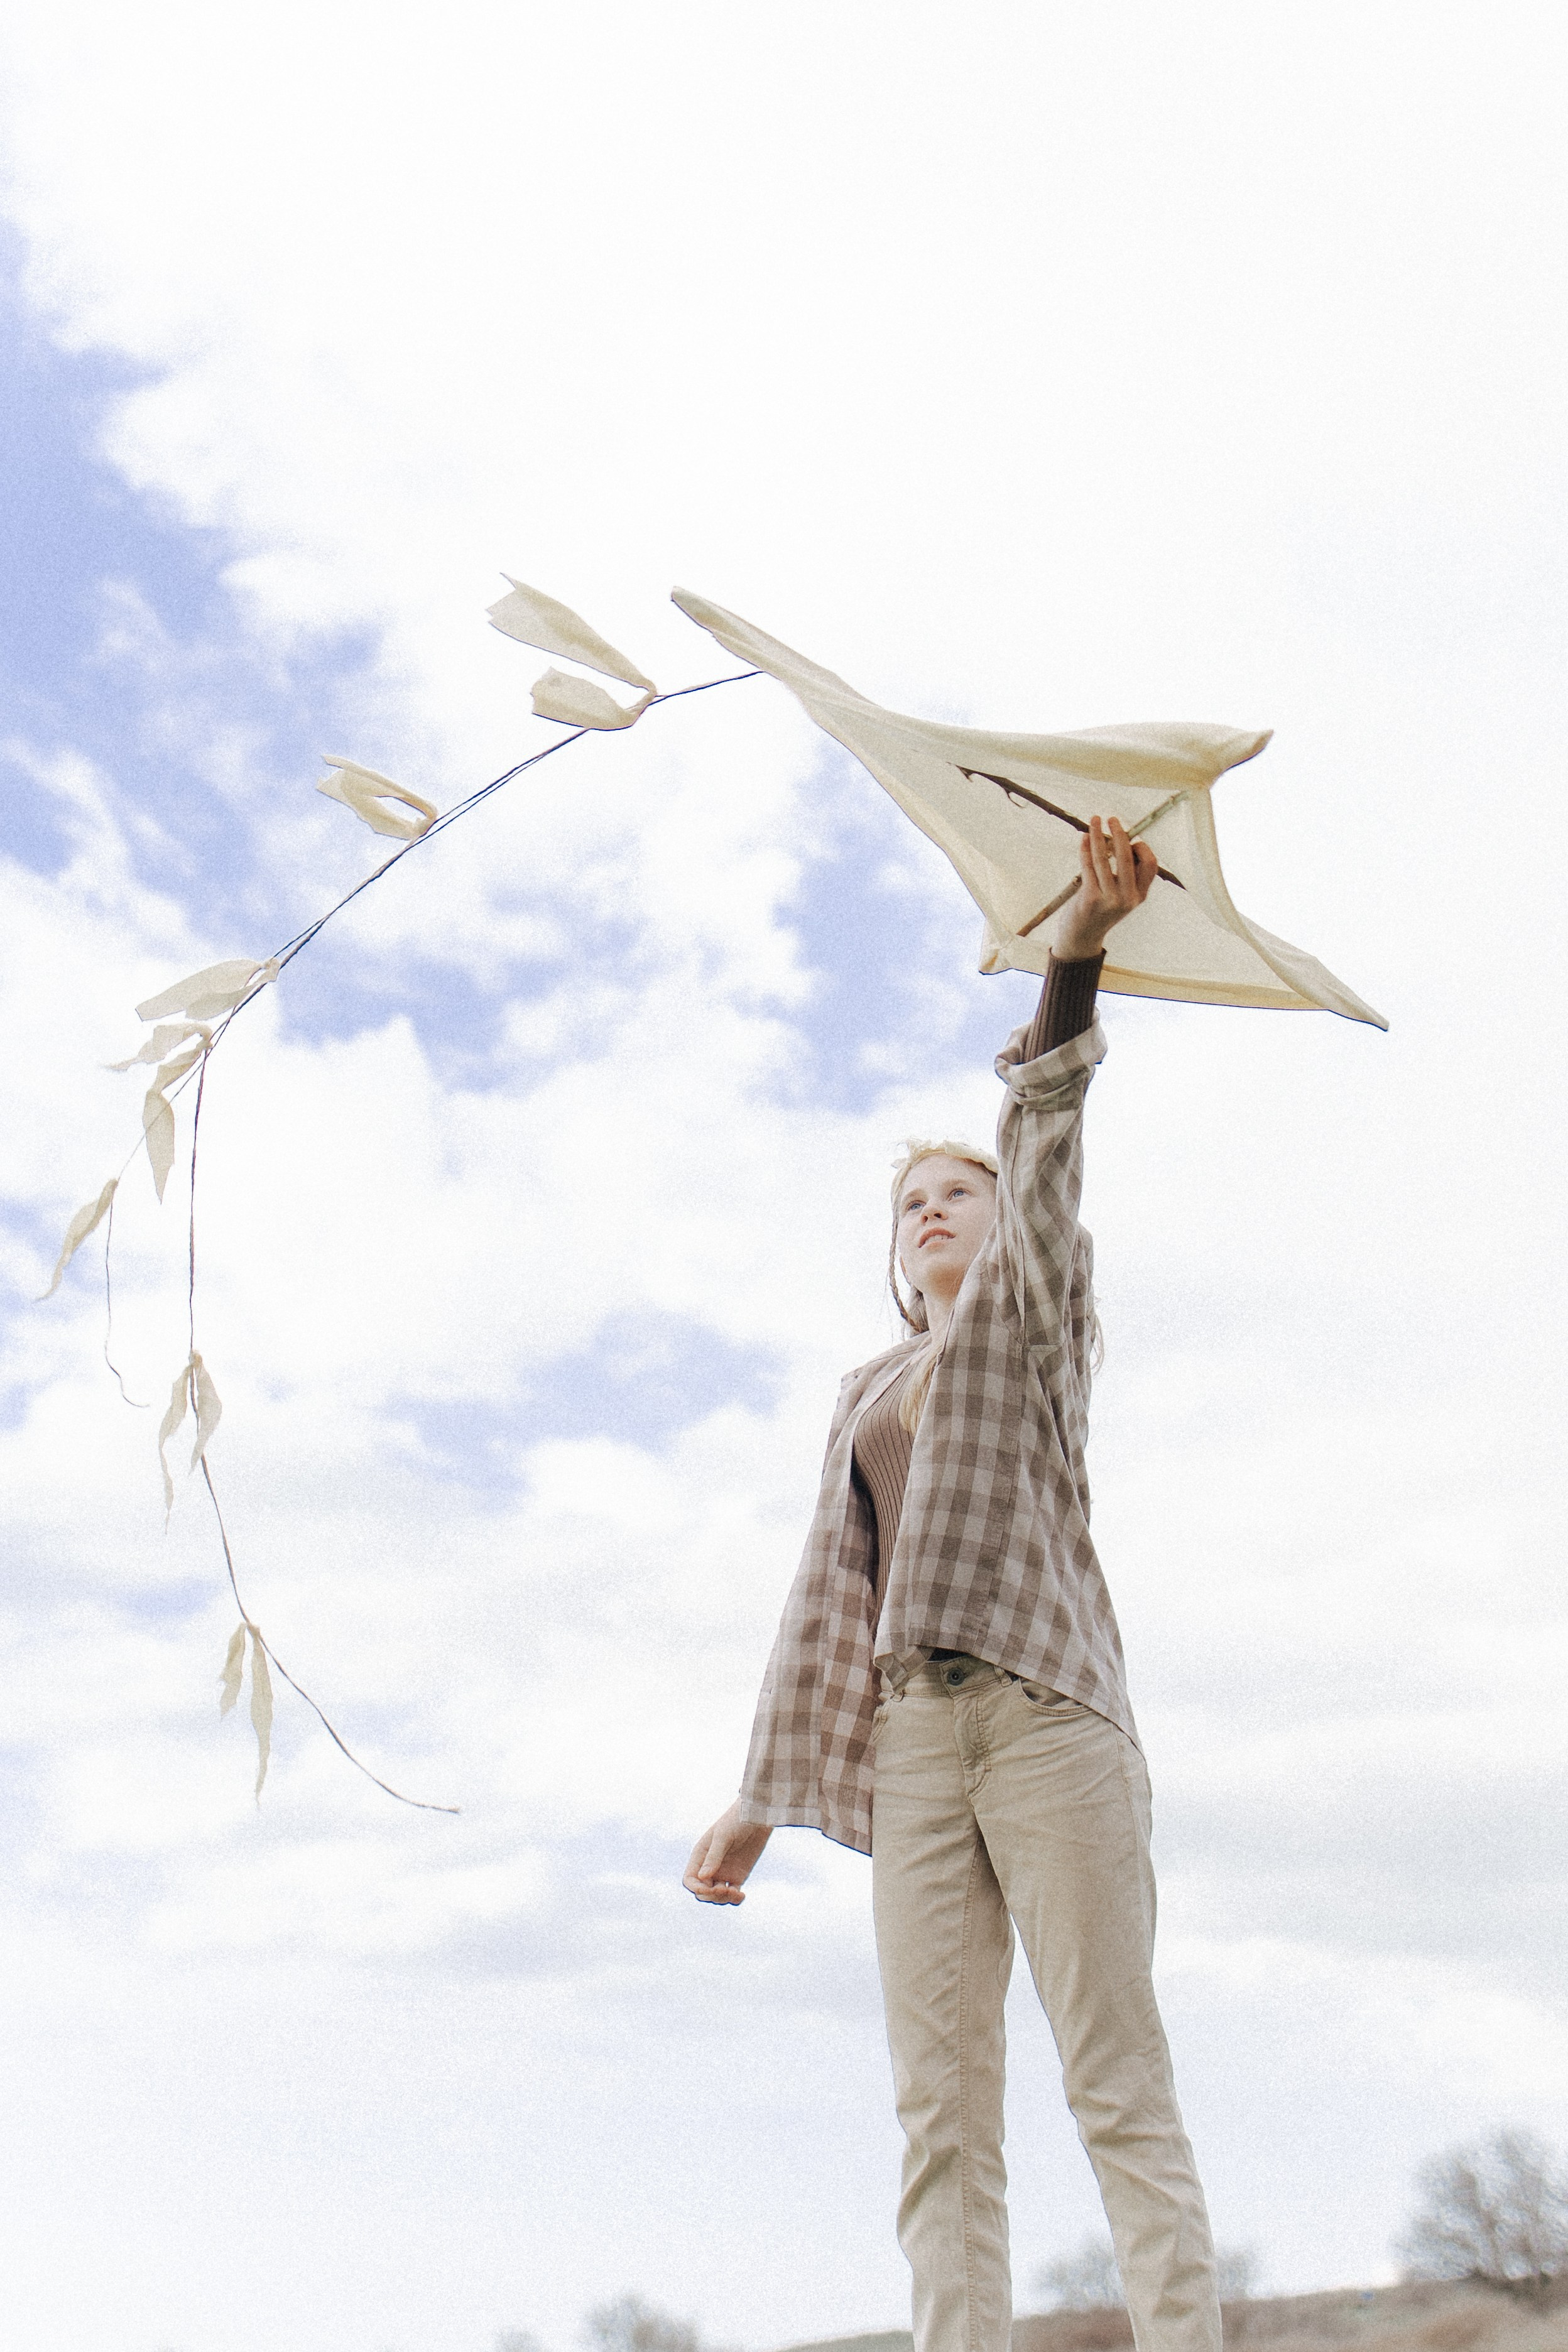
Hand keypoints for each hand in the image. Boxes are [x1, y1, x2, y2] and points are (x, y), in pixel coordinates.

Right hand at [683, 1802, 771, 1906]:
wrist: (757, 1817)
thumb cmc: (736, 1821)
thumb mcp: (723, 1836)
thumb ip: (714, 1856)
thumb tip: (703, 1877)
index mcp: (701, 1855)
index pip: (690, 1879)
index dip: (696, 1888)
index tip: (708, 1889)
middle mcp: (710, 1866)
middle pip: (702, 1891)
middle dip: (710, 1896)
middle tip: (725, 1891)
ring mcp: (724, 1872)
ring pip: (716, 1895)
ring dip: (723, 1899)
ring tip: (736, 1893)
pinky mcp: (738, 1876)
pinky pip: (732, 1893)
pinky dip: (735, 1899)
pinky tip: (742, 1895)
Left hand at [1054, 815, 1157, 962]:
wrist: (1082, 937)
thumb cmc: (1101, 910)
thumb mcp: (1121, 897)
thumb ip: (1127, 875)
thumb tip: (1122, 840)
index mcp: (1140, 896)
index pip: (1151, 865)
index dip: (1142, 848)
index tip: (1131, 840)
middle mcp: (1127, 898)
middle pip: (1127, 857)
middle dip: (1119, 833)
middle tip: (1112, 819)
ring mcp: (1109, 899)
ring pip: (1104, 858)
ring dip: (1098, 835)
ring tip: (1094, 821)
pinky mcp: (1090, 898)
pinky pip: (1088, 865)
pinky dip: (1086, 848)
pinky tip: (1084, 838)